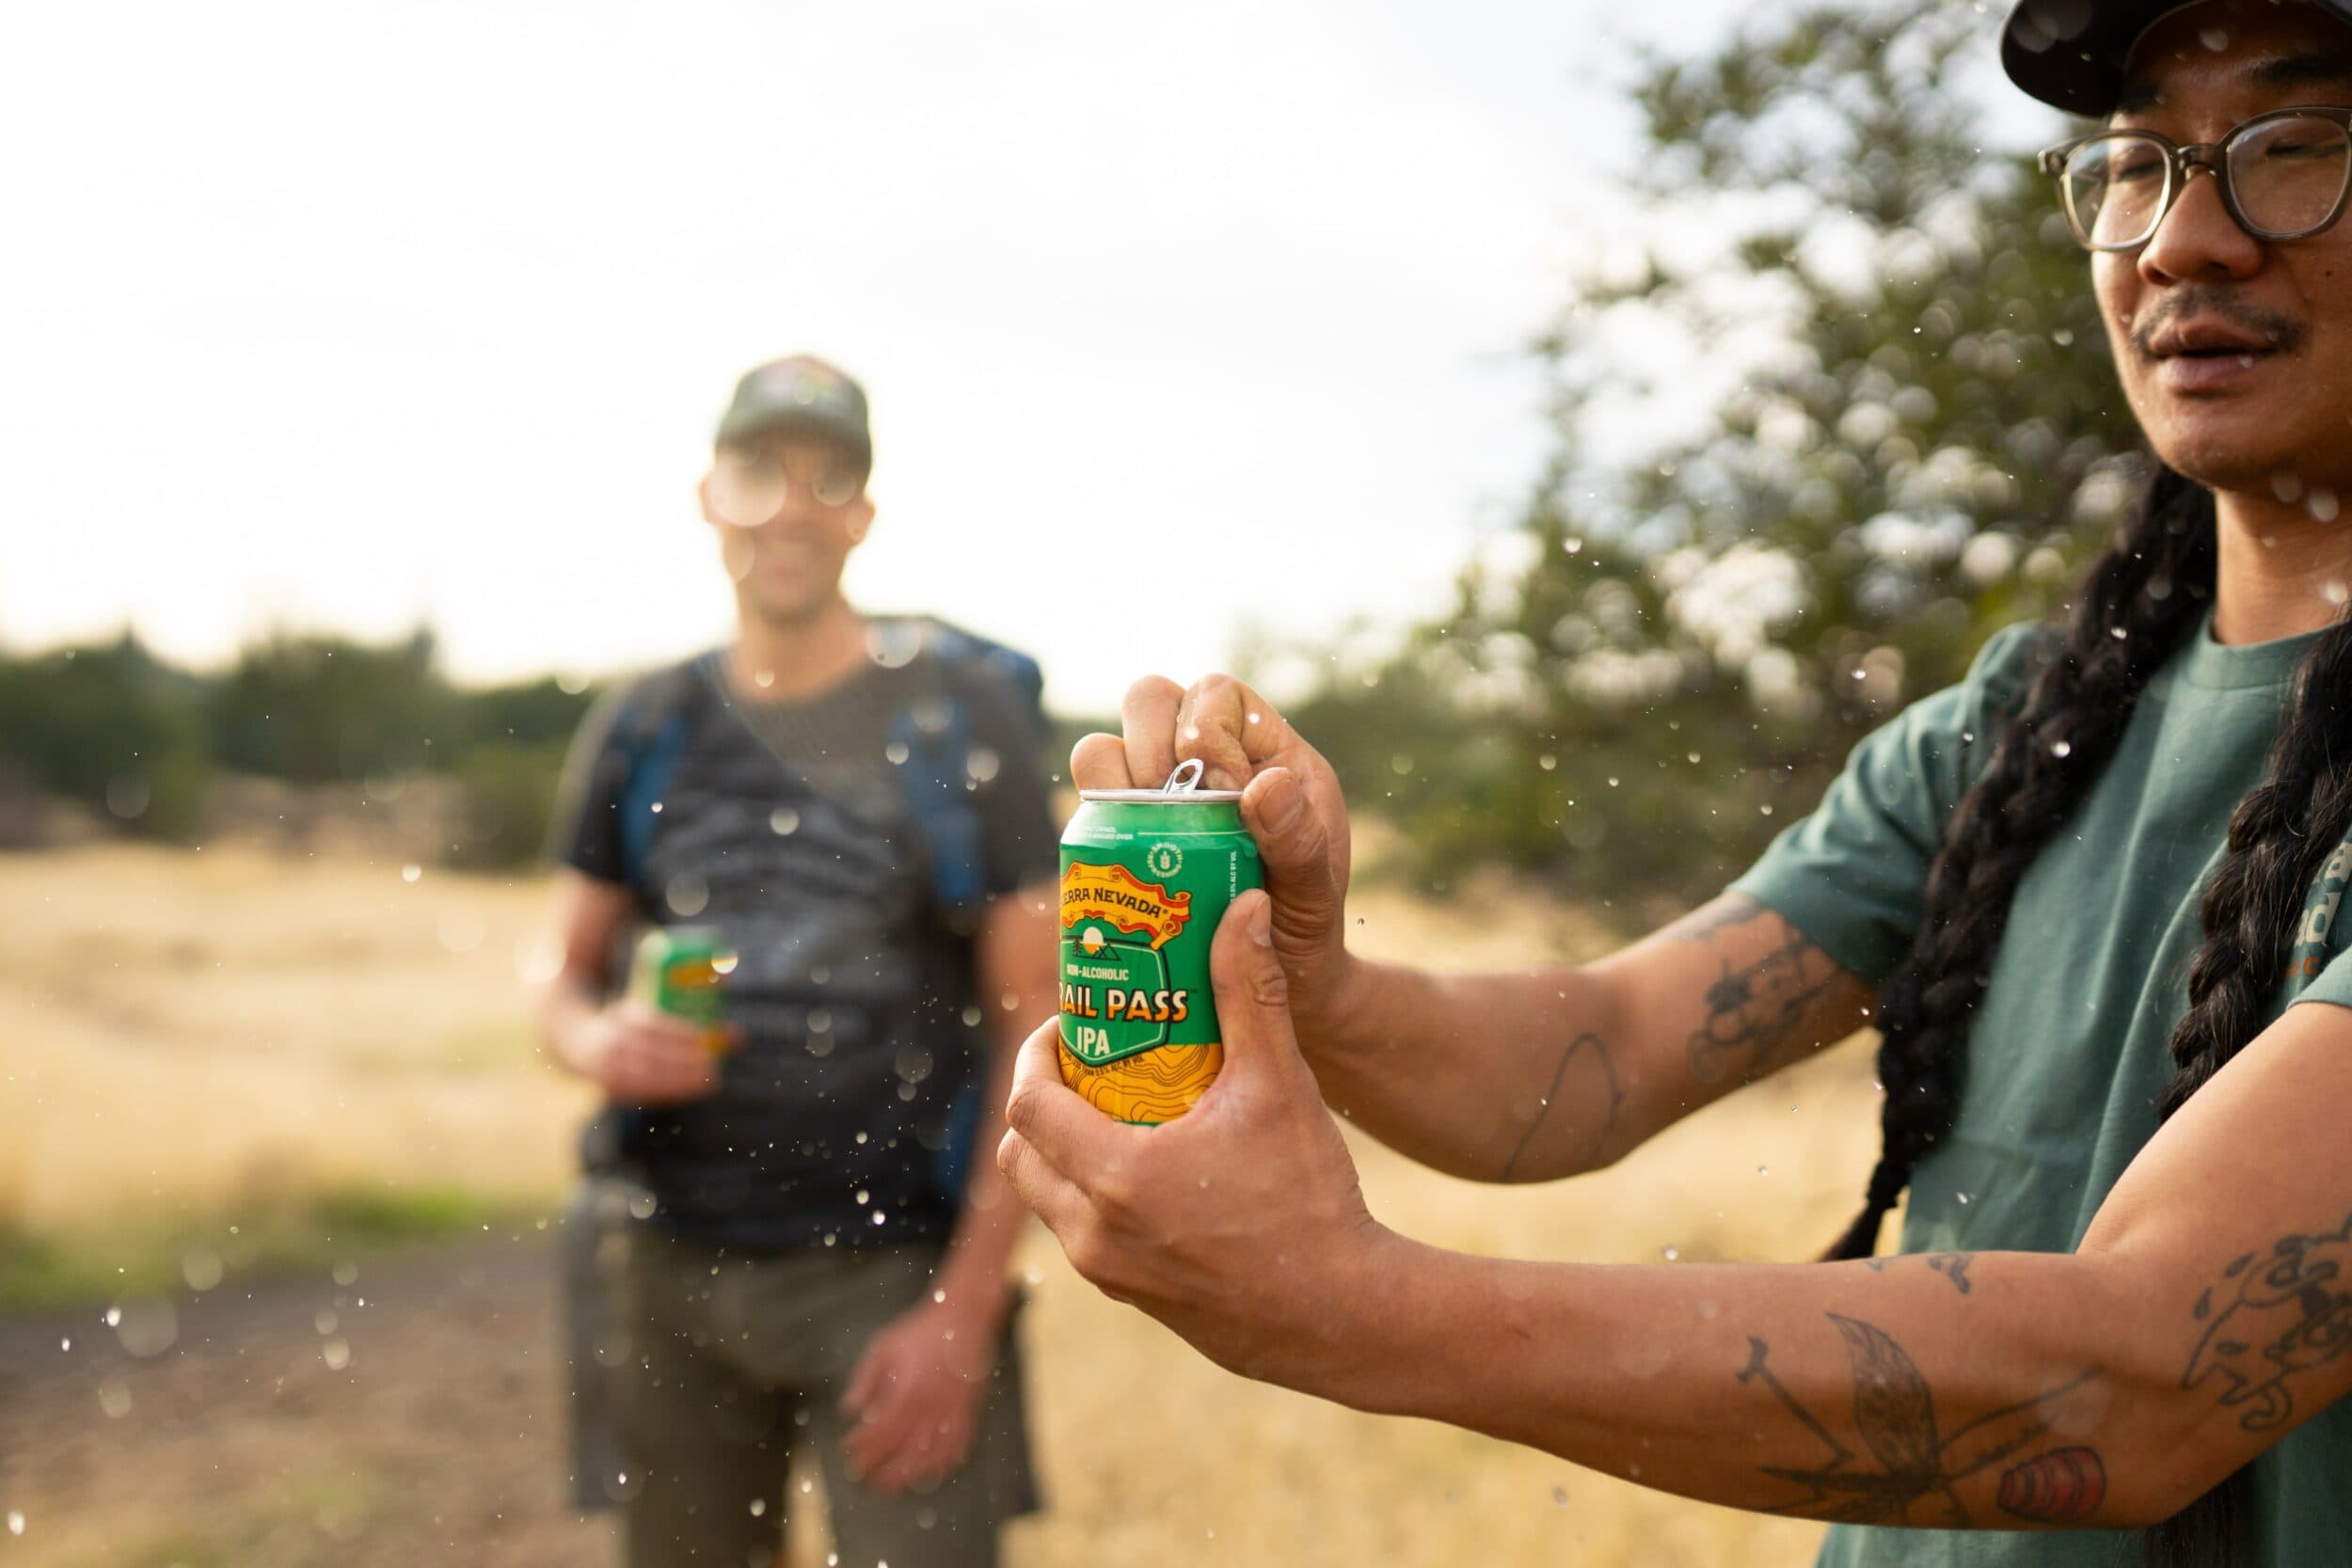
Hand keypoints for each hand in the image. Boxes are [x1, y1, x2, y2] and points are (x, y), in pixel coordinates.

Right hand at [567, 1001, 726, 1104]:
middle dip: (683, 1063)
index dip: (680, 1035)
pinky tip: (688, 1093)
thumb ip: (692, 1015)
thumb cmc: (629, 1024)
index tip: (706, 1041)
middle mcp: (612, 1044)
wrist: (576, 1043)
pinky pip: (640, 1094)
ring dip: (678, 1083)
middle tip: (713, 1067)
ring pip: (644, 1078)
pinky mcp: (611, 1090)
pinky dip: (666, 1094)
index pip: (652, 1026)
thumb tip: (738, 1033)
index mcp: (622, 1018)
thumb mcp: (651, 1011)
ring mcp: (607, 1070)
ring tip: (707, 1083)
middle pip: (650, 1054)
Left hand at [839, 1296, 998, 1494]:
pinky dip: (943, 1464)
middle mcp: (929, 1406)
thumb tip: (849, 1410)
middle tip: (863, 1477)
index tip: (848, 1450)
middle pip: (900, 1449)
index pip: (878, 1430)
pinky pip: (956, 1447)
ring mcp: (951, 1412)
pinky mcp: (967, 1412)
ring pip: (928, 1455)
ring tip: (890, 1485)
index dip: (861, 1445)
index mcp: (906, 1391)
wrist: (963, 1319)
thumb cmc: (921, 1332)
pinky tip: (930, 1472)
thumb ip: (864, 1380)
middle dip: (879, 1467)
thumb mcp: (883, 1348)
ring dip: (906, 1474)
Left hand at [997, 890, 1395, 1391]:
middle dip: (1042, 1102)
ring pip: (1047, 1200)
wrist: (1345, 1317)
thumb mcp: (1279, 1085)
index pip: (1028, 1104)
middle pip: (1022, 1153)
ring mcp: (1110, 1274)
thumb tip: (1243, 907)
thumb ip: (1251, 993)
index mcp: (1116, 1177)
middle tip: (1090, 1066)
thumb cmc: (1311, 1201)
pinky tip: (1154, 1167)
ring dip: (1064, 1151)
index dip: (1037, 1054)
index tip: (1073, 1026)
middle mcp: (1095, 1233)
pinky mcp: (1133, 1299)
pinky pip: (1083, 1236)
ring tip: (1120, 1113)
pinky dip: (1092, 1195)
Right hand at [1073, 675, 1353, 1040]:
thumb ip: (1300, 840)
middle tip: (1163, 803)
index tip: (1219, 792)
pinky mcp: (1123, 833)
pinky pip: (1088, 805)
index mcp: (1264, 753)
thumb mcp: (1314, 889)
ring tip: (1138, 831)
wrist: (1271, 984)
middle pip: (1151, 701)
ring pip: (1106, 747)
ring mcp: (1158, 797)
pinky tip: (1116, 862)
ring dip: (1112, 779)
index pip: (1217, 695)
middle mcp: (1205, 763)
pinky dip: (1093, 823)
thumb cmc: (1305, 927)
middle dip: (1147, 744)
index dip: (1204, 730)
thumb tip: (1265, 785)